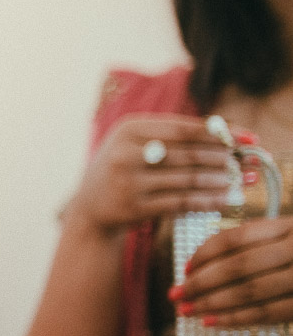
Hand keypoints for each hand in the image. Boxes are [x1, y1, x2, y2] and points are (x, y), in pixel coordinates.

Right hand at [66, 115, 231, 236]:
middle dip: (222, 157)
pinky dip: (206, 201)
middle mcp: (125, 153)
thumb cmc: (123, 169)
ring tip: (239, 179)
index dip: (218, 133)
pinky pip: (180, 203)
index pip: (182, 129)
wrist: (90, 207)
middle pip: (186, 153)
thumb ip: (171, 135)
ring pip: (186, 179)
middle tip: (245, 160)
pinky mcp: (134, 207)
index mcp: (128, 129)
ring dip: (219, 180)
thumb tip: (225, 130)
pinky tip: (225, 200)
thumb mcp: (135, 144)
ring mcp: (128, 182)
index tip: (246, 137)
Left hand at [179, 215, 292, 325]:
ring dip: (211, 303)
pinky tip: (211, 322)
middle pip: (237, 266)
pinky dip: (235, 318)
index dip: (204, 254)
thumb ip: (251, 243)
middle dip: (200, 282)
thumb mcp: (283, 238)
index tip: (184, 269)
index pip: (235, 238)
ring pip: (249, 291)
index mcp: (287, 227)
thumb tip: (197, 266)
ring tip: (186, 310)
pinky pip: (267, 313)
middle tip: (175, 294)